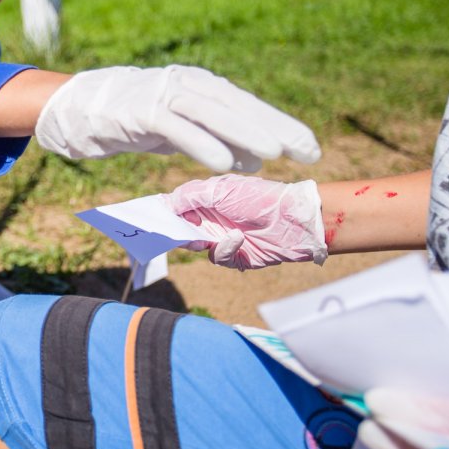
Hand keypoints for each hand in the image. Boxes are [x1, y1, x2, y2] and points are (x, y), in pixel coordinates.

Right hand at [34, 65, 320, 171]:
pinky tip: (225, 162)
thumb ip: (216, 141)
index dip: (280, 124)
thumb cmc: (134, 119)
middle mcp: (186, 84)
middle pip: (237, 105)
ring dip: (244, 131)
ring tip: (274, 152)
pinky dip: (201, 143)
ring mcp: (161, 94)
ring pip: (211, 111)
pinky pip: (175, 127)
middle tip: (307, 149)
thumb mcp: (181, 132)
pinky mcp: (139, 111)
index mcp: (200, 87)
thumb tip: (257, 160)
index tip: (310, 147)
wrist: (79, 107)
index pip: (247, 105)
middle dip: (274, 126)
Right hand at [168, 174, 326, 269]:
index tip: (154, 219)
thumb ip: (189, 196)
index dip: (166, 212)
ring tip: (206, 239)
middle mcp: (213, 218)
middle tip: (176, 234)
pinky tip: (236, 240)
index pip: (179, 206)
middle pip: (183, 229)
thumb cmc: (258, 198)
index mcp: (208, 199)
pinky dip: (223, 250)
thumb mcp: (220, 190)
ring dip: (198, 243)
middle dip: (178, 232)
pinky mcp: (235, 256)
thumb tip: (165, 204)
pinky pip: (217, 258)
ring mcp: (223, 237)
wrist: (294, 221)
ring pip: (195, 246)